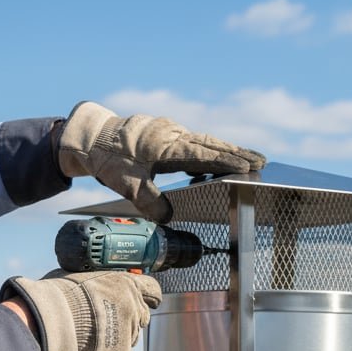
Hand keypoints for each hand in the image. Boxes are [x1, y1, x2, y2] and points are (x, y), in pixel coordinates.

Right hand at [0, 269, 161, 350]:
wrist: (51, 321)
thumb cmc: (58, 295)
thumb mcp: (80, 276)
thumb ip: (97, 282)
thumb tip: (90, 283)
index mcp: (127, 284)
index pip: (152, 290)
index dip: (149, 296)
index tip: (149, 301)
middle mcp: (134, 307)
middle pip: (141, 317)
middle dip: (127, 320)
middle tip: (105, 322)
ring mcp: (130, 332)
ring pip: (128, 339)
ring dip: (114, 339)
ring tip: (89, 336)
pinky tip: (87, 350)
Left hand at [58, 101, 265, 222]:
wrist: (90, 137)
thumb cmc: (108, 159)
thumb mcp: (127, 185)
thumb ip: (150, 202)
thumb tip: (168, 219)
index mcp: (167, 146)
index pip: (205, 154)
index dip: (229, 161)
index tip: (251, 166)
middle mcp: (172, 134)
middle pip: (212, 144)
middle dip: (237, 153)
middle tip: (262, 161)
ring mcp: (168, 131)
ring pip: (204, 141)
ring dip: (226, 150)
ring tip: (248, 159)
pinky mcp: (163, 132)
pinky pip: (193, 140)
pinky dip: (209, 149)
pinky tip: (214, 157)